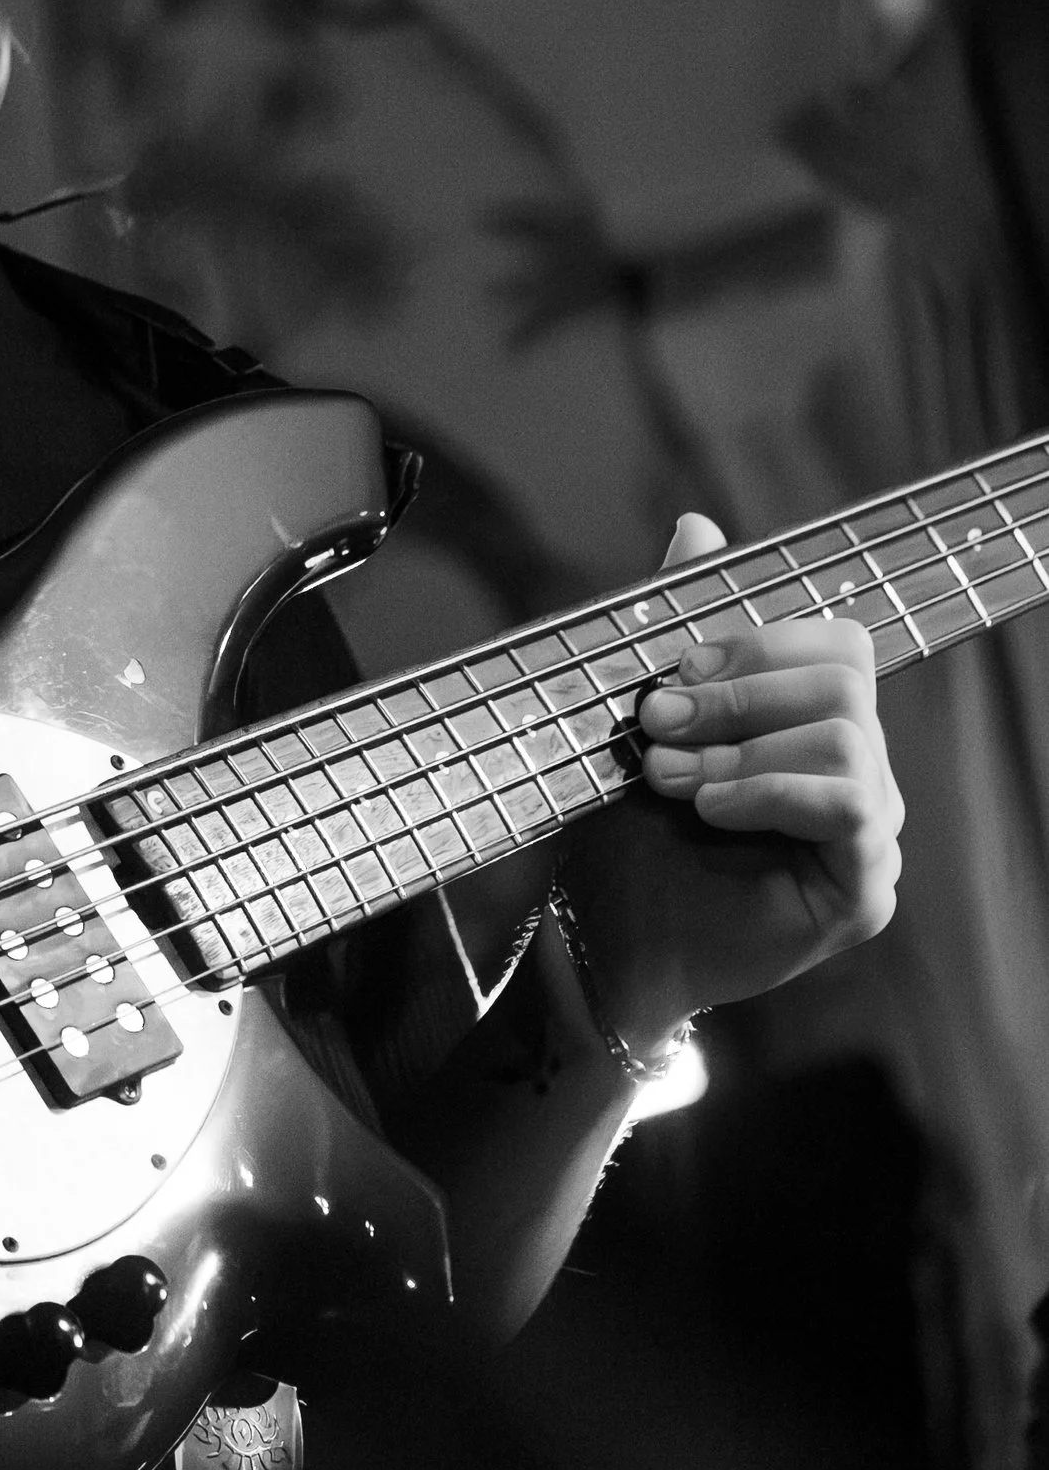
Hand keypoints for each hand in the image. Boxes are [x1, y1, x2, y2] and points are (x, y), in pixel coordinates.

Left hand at [560, 511, 902, 1045]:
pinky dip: (769, 793)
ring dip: (743, 747)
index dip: (756, 638)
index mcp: (808, 723)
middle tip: (656, 722)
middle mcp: (853, 770)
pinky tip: (711, 808)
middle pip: (846, 679)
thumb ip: (674, 627)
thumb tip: (697, 526)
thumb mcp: (638, 722)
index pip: (833, 643)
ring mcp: (866, 831)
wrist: (603, 943)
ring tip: (670, 778)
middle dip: (741, 689)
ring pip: (849, 739)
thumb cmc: (625, 835)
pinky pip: (849, 809)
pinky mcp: (863, 888)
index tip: (672, 666)